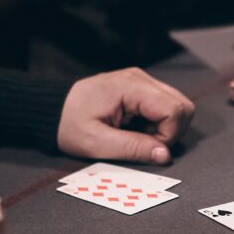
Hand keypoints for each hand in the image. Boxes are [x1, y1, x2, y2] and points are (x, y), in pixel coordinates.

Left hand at [57, 67, 195, 163]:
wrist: (51, 110)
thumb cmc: (68, 125)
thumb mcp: (97, 143)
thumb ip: (133, 148)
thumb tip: (166, 155)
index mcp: (130, 87)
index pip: (174, 110)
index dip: (167, 135)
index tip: (146, 147)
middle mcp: (140, 78)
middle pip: (183, 105)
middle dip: (171, 131)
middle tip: (145, 142)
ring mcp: (141, 80)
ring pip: (178, 104)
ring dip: (165, 127)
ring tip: (138, 135)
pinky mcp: (140, 87)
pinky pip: (165, 104)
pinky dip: (158, 121)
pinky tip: (136, 127)